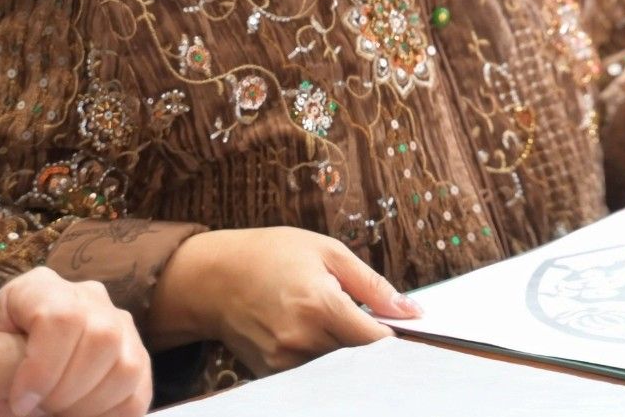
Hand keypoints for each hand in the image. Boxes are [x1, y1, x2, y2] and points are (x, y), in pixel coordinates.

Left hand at [0, 267, 149, 416]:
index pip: (63, 316)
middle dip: (67, 390)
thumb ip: (6, 360)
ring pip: (127, 366)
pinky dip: (109, 416)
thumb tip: (47, 379)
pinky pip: (138, 394)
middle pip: (102, 337)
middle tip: (40, 407)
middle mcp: (87, 297)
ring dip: (87, 406)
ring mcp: (118, 326)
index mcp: (40, 287)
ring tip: (59, 410)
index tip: (19, 401)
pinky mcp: (136, 361)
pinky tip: (82, 414)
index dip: (44, 368)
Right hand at [150, 227, 419, 375]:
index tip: (408, 330)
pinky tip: (320, 337)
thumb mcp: (327, 251)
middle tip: (378, 327)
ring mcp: (284, 362)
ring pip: (338, 370)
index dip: (397, 338)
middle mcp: (301, 339)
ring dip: (349, 353)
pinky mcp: (272, 374)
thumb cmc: (271, 255)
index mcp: (319, 304)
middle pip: (360, 358)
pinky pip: (313, 374)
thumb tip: (411, 311)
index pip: (376, 340)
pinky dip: (325, 360)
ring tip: (340, 325)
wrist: (213, 276)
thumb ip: (373, 285)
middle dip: (374, 346)